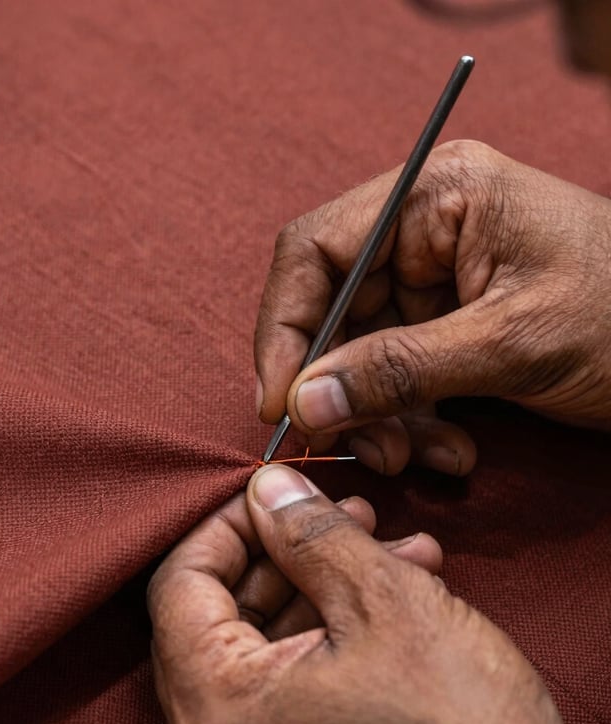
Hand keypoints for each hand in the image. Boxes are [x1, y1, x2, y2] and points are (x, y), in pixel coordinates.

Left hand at [148, 464, 610, 723]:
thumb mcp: (383, 600)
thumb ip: (308, 532)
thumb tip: (267, 488)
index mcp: (215, 710)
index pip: (179, 584)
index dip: (228, 525)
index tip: (276, 495)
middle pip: (219, 619)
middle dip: (287, 556)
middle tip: (347, 515)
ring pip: (260, 656)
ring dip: (320, 594)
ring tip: (392, 552)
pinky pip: (281, 698)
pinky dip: (325, 645)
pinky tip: (392, 603)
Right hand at [255, 140, 610, 475]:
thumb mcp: (513, 343)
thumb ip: (401, 369)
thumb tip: (306, 400)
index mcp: (438, 196)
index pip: (317, 250)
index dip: (286, 327)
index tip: (279, 402)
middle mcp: (427, 230)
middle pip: (334, 310)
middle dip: (339, 388)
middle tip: (350, 447)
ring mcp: (438, 282)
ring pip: (362, 355)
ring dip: (380, 418)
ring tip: (417, 458)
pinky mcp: (450, 327)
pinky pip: (399, 379)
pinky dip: (412, 423)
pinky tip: (452, 452)